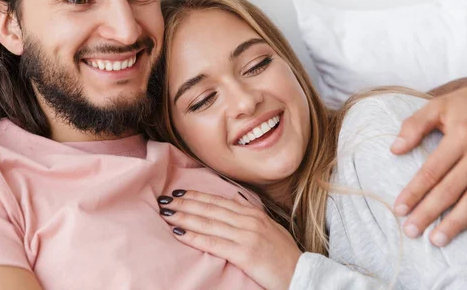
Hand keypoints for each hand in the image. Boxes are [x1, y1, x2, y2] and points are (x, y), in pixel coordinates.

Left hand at [157, 190, 300, 289]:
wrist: (302, 274)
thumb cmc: (284, 256)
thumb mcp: (268, 230)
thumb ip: (250, 220)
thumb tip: (231, 211)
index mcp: (254, 213)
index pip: (219, 201)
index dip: (197, 196)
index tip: (179, 192)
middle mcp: (249, 220)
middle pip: (210, 208)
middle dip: (185, 203)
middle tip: (165, 200)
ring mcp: (247, 235)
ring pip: (208, 222)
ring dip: (184, 217)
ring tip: (166, 213)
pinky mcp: (245, 253)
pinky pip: (213, 243)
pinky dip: (193, 237)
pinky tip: (178, 233)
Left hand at [391, 74, 466, 245]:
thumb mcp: (439, 105)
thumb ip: (415, 125)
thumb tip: (394, 149)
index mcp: (461, 135)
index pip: (432, 170)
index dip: (415, 191)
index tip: (399, 209)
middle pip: (451, 189)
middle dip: (429, 212)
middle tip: (411, 230)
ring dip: (455, 222)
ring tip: (436, 239)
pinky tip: (461, 228)